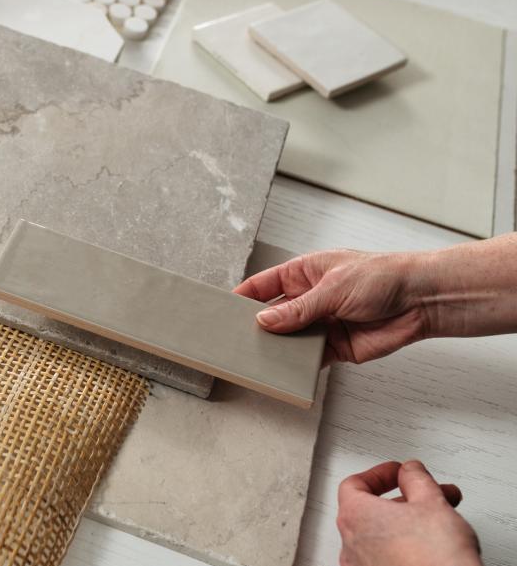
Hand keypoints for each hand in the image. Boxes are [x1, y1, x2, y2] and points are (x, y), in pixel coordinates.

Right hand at [233, 249, 428, 363]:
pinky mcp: (335, 348)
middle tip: (235, 340)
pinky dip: (297, 365)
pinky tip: (284, 370)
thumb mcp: (333, 288)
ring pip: (289, 339)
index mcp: (305, 273)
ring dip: (276, 348)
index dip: (243, 297)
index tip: (223, 310)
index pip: (264, 285)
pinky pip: (309, 359)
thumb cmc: (383, 277)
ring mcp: (321, 323)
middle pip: (273, 315)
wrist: (422, 301)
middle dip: (257, 327)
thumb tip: (264, 321)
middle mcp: (310, 299)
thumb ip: (297, 309)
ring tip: (255, 358)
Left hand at [337, 460, 480, 565]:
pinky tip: (429, 545)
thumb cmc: (435, 558)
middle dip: (405, 499)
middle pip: (371, 509)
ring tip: (440, 520)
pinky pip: (386, 556)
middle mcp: (349, 544)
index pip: (355, 484)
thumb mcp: (431, 502)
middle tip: (430, 495)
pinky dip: (403, 545)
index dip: (380, 474)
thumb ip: (416, 478)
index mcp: (354, 516)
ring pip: (381, 535)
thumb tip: (410, 470)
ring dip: (407, 521)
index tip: (399, 472)